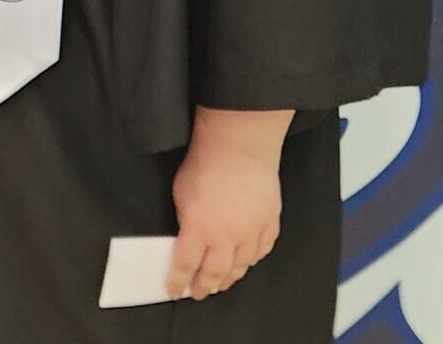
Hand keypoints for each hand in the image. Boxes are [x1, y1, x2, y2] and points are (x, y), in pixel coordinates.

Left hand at [167, 107, 291, 299]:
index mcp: (199, 231)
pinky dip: (253, 259)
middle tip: (199, 292)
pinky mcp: (269, 223)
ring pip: (242, 266)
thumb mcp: (180, 194)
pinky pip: (263, 249)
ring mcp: (251, 232)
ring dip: (230, 277)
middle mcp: (226, 239)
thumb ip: (186, 220)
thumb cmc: (204, 166)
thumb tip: (189, 235)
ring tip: (221, 283)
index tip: (173, 291)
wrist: (239, 150)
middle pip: (215, 273)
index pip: (185, 265)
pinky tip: (247, 261)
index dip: (178, 281)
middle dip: (205, 286)